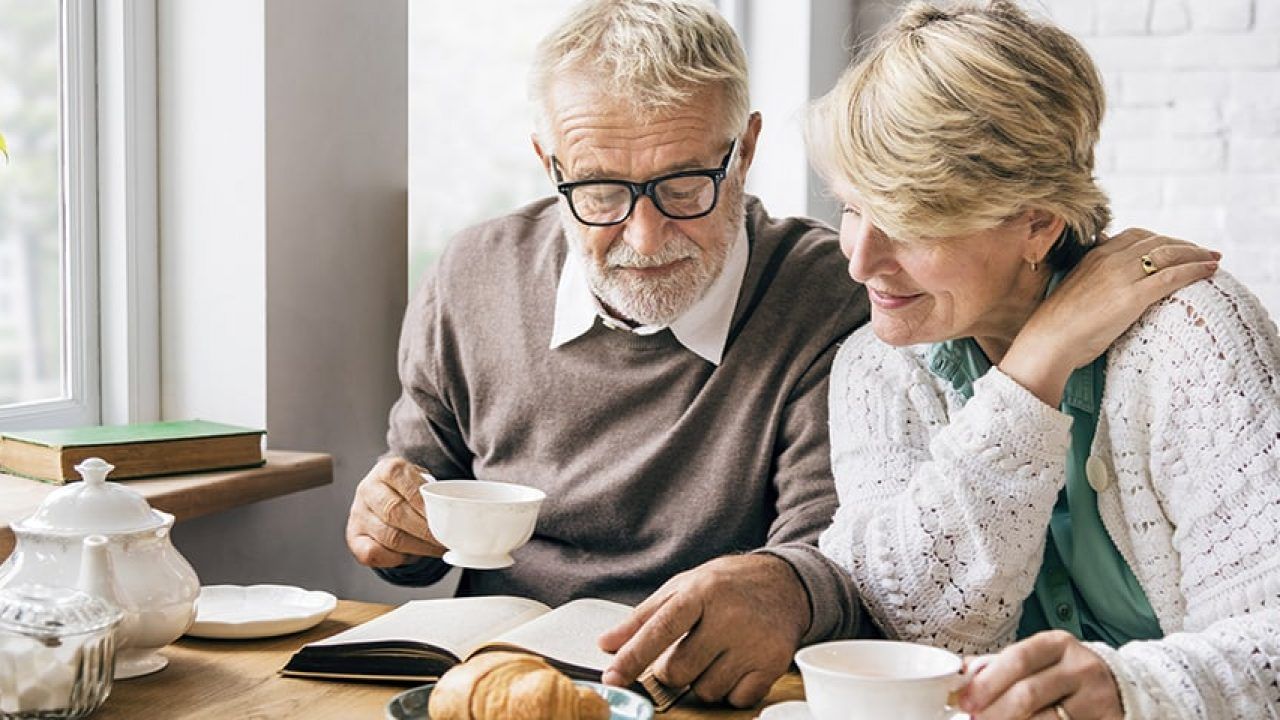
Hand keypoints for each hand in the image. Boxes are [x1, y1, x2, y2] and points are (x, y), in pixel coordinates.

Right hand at [345, 456, 445, 566]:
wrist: (385, 494)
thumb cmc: (410, 490)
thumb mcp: (422, 481)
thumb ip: (435, 492)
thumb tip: (461, 514)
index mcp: (387, 469)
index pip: (408, 488)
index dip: (428, 508)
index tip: (447, 521)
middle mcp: (368, 489)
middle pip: (396, 513)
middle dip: (425, 530)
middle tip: (445, 540)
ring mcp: (358, 513)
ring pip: (388, 536)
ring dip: (417, 547)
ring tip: (436, 549)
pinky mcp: (353, 536)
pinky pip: (373, 553)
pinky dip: (395, 558)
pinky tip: (410, 554)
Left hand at [597, 554, 808, 707]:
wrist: (785, 582)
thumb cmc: (727, 585)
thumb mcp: (683, 587)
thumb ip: (643, 617)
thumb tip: (607, 644)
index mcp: (701, 592)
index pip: (659, 630)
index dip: (633, 657)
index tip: (613, 677)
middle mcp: (729, 616)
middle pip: (679, 670)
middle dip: (675, 669)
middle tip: (690, 649)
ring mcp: (753, 641)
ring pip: (707, 690)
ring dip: (704, 680)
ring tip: (717, 653)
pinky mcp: (773, 662)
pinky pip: (737, 699)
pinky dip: (732, 690)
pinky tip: (738, 664)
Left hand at [959, 630, 1121, 719]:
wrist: (1116, 688)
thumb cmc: (1063, 674)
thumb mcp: (1036, 659)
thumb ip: (1000, 665)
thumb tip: (961, 674)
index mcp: (1057, 644)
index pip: (1018, 659)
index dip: (987, 682)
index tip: (966, 700)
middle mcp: (1080, 667)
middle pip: (1029, 693)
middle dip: (995, 711)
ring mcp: (1096, 697)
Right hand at [1000, 228, 1218, 405]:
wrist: (1048, 342)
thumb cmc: (1058, 325)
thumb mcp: (1075, 289)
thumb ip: (1092, 278)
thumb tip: (1105, 281)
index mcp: (1094, 255)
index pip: (1136, 236)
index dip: (1161, 238)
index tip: (1177, 247)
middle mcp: (1109, 259)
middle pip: (1157, 241)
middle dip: (1185, 244)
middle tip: (1204, 252)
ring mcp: (1121, 277)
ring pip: (1169, 254)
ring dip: (1196, 254)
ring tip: (1213, 260)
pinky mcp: (1131, 297)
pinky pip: (1171, 276)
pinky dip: (1194, 270)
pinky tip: (1209, 271)